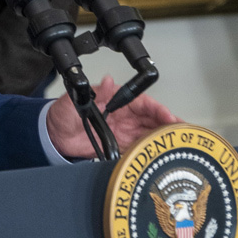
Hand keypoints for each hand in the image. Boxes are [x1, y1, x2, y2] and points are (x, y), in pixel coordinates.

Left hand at [47, 75, 177, 159]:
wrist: (54, 136)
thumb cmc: (63, 113)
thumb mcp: (77, 100)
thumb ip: (94, 92)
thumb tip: (109, 80)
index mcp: (117, 102)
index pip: (144, 104)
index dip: (158, 110)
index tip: (169, 117)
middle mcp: (124, 117)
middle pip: (152, 120)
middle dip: (169, 126)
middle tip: (183, 133)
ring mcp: (124, 132)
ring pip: (150, 135)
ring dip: (164, 140)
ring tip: (179, 146)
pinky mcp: (119, 147)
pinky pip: (140, 149)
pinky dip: (151, 152)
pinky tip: (162, 157)